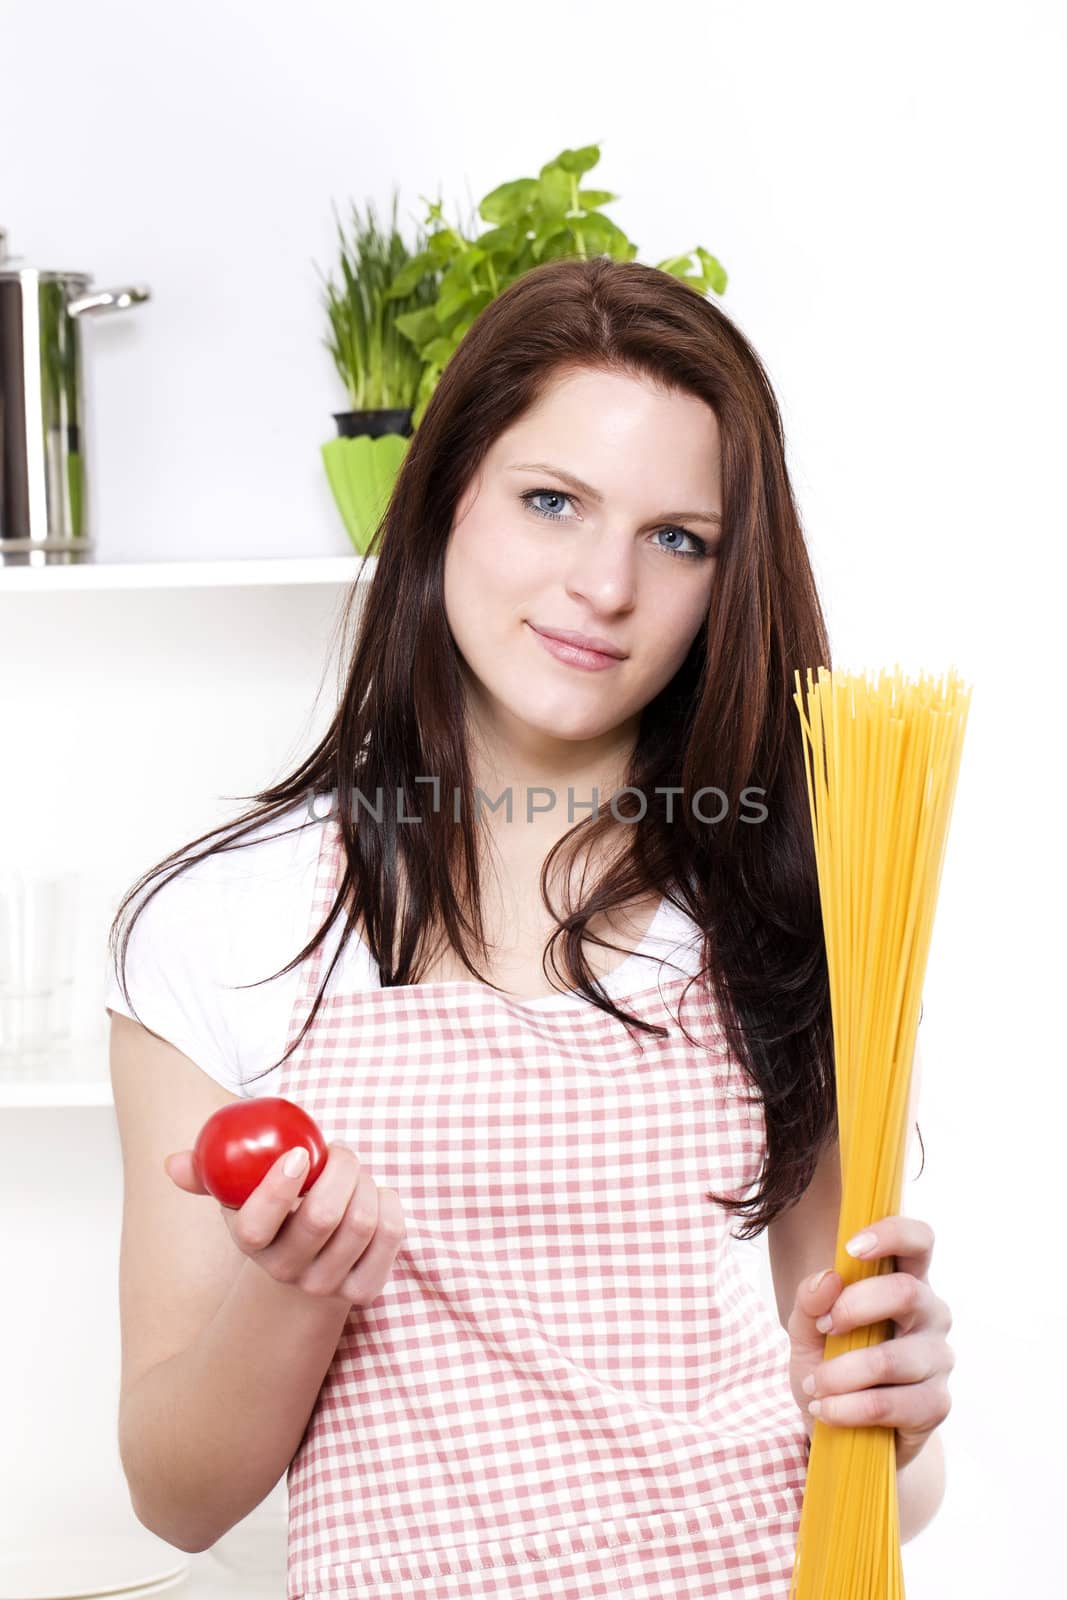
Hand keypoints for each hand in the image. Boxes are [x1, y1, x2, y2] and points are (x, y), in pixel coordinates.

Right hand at [165, 1140, 407, 1307]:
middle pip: (324, 1217)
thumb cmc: (274, 1214)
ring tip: (355, 1174)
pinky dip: (390, 1203)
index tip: (298, 1154)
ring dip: (366, 1182)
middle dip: (341, 1169)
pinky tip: (376, 1196)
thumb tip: (173, 1163)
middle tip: (339, 1151)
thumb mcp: (238, 1195)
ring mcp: (328, 1286)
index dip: (278, 1189)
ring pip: (362, 1222)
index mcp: (252, 1243)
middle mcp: (288, 1271)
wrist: (307, 1269)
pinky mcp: (366, 1290)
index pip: (256, 1227)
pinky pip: (390, 1235)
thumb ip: (208, 1174)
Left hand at [786, 1215, 954, 1470]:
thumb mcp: (808, 1329)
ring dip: (839, 1373)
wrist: (846, 1431)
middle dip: (853, 1308)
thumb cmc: (832, 1364)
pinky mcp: (936, 1404)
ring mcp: (939, 1360)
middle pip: (905, 1292)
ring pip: (890, 1358)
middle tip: (823, 1328)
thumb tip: (828, 1278)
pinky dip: (848, 1408)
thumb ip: (810, 1300)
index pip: (919, 1240)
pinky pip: (890, 1404)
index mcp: (905, 1280)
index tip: (851, 1248)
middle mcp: (931, 1314)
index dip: (891, 1234)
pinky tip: (826, 1409)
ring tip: (813, 1386)